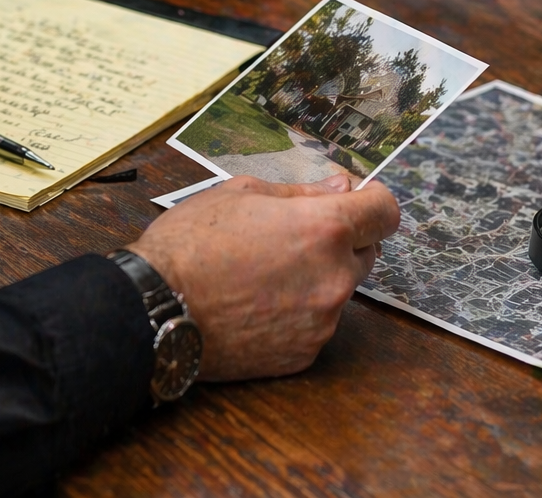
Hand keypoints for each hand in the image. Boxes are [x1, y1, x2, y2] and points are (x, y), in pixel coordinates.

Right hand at [128, 173, 400, 380]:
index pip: (385, 211)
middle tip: (291, 236)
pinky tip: (256, 304)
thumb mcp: (240, 194)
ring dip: (316, 278)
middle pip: (366, 252)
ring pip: (338, 290)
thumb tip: (342, 188)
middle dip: (340, 240)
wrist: (156, 308)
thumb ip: (302, 192)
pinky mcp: (303, 354)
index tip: (353, 201)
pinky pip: (315, 324)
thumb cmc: (191, 243)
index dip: (371, 201)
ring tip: (262, 273)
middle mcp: (334, 279)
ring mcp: (322, 322)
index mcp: (324, 230)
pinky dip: (296, 312)